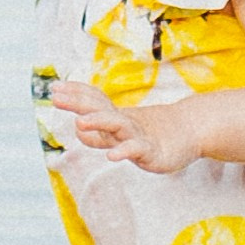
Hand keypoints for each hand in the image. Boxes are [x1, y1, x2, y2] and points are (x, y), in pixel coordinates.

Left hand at [50, 77, 199, 175]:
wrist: (189, 131)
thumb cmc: (151, 132)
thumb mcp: (122, 133)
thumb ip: (99, 133)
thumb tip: (77, 129)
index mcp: (115, 115)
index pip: (94, 100)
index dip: (76, 94)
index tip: (55, 88)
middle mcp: (123, 122)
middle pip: (98, 109)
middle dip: (77, 103)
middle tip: (56, 97)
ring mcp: (137, 134)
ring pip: (116, 125)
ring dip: (98, 122)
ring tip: (80, 123)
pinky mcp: (150, 151)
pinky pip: (135, 150)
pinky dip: (124, 152)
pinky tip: (112, 156)